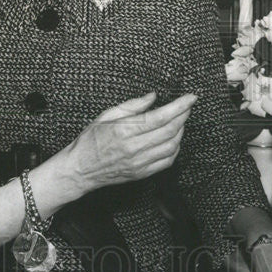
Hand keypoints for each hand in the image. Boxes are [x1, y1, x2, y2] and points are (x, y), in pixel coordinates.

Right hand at [60, 92, 196, 195]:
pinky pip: (167, 161)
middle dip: (183, 116)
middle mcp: (134, 147)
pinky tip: (173, 140)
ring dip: (181, 132)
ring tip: (179, 121)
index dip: (180, 106)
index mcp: (125, 130)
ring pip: (172, 146)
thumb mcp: (106, 115)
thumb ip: (132, 105)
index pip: (161, 116)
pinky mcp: (142, 173)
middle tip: (187, 106)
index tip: (191, 98)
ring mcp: (140, 162)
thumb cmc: (90, 140)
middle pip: (170, 130)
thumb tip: (153, 97)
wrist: (80, 169)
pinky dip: (175, 148)